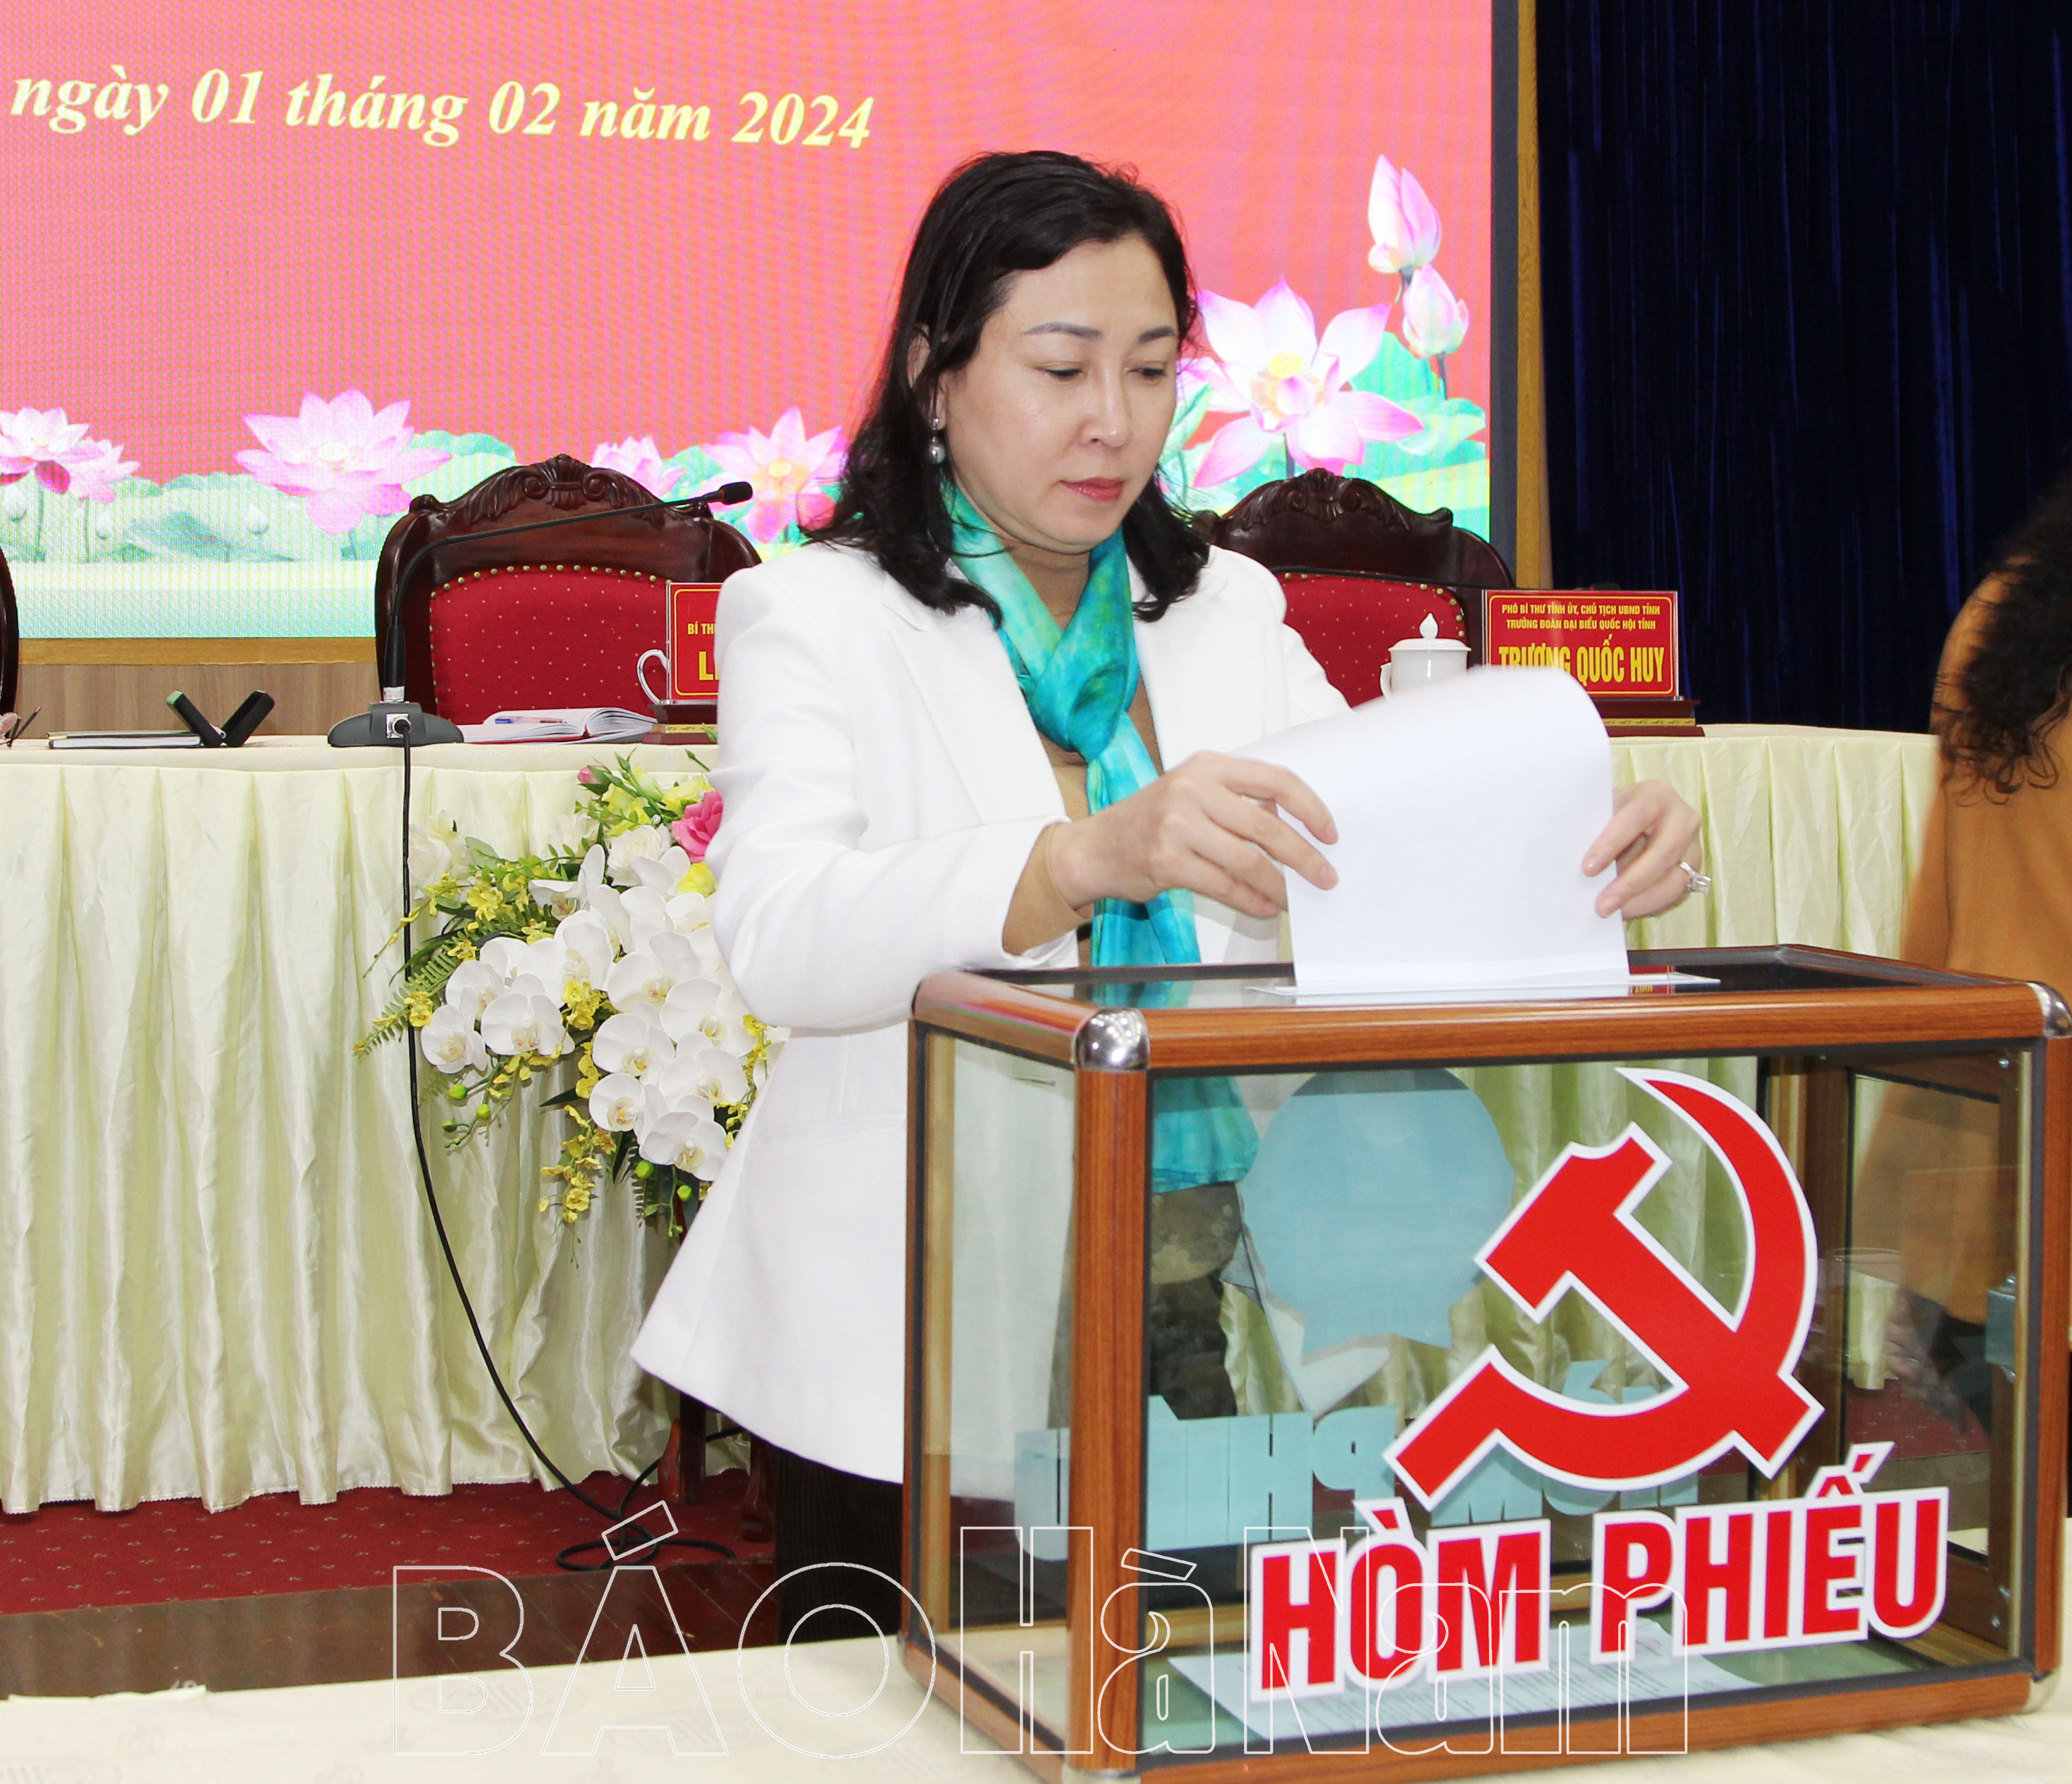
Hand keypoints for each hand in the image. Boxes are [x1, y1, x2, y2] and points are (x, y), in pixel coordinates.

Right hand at [1046, 751, 1338, 919]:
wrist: (1094, 847)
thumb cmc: (1149, 820)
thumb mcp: (1192, 791)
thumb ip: (1238, 799)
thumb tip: (1290, 822)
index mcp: (1207, 765)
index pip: (1276, 779)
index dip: (1310, 808)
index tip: (1329, 833)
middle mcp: (1192, 789)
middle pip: (1267, 825)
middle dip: (1304, 856)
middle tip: (1325, 876)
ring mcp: (1177, 825)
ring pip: (1248, 860)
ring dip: (1279, 885)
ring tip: (1294, 898)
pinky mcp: (1167, 861)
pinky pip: (1224, 885)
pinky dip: (1250, 900)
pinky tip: (1265, 907)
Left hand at [1585, 780, 1700, 918]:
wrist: (1635, 821)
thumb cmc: (1613, 815)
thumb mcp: (1604, 812)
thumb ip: (1594, 828)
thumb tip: (1569, 857)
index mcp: (1656, 795)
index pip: (1635, 817)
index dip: (1612, 843)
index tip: (1588, 868)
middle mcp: (1682, 817)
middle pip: (1662, 853)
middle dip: (1630, 883)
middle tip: (1602, 906)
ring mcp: (1692, 845)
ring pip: (1673, 879)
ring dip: (1640, 901)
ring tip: (1611, 913)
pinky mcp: (1693, 870)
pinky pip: (1675, 894)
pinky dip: (1649, 905)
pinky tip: (1626, 911)